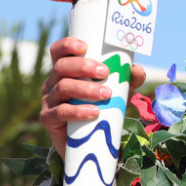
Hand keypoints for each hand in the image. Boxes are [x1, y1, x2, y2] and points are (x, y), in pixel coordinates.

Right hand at [40, 37, 146, 156]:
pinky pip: (61, 112)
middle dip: (83, 66)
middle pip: (61, 66)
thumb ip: (128, 79)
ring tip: (106, 94)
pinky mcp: (49, 119)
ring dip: (86, 88)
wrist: (89, 140)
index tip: (85, 46)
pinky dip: (79, 111)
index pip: (58, 51)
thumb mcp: (117, 91)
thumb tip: (137, 69)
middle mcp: (53, 82)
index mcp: (65, 71)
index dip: (67, 45)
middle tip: (105, 72)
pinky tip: (94, 112)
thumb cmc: (102, 107)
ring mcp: (49, 100)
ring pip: (63, 87)